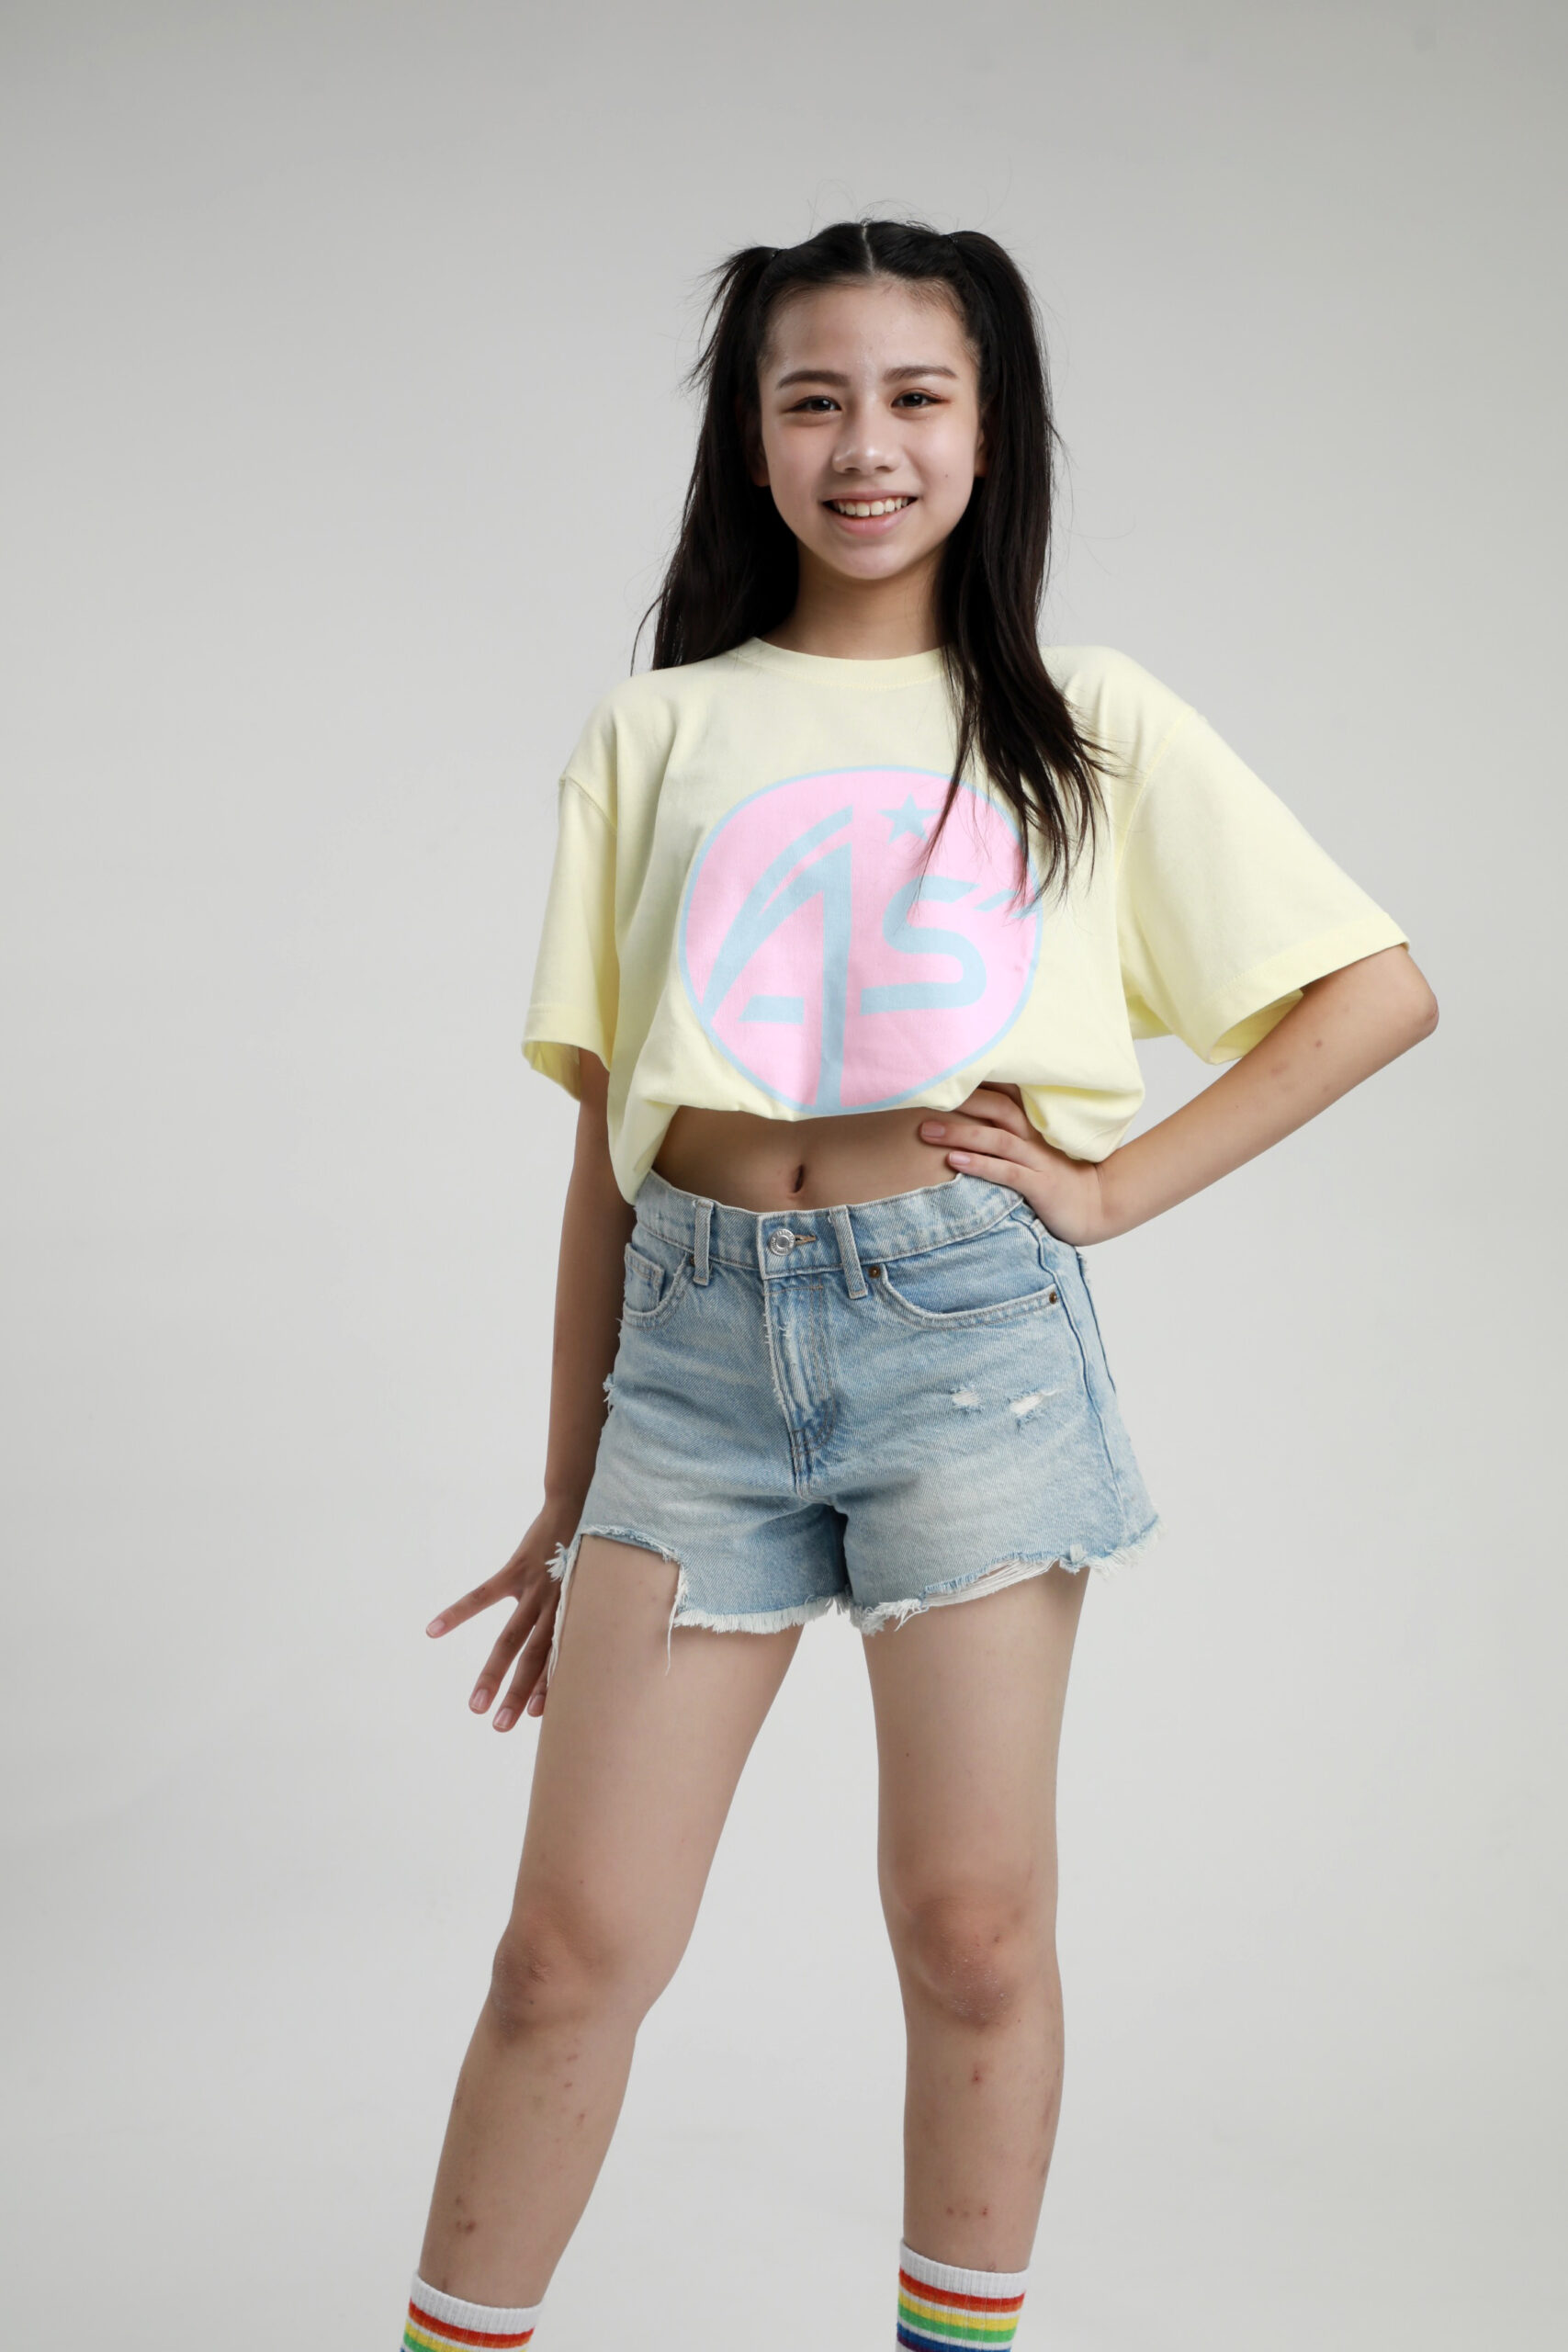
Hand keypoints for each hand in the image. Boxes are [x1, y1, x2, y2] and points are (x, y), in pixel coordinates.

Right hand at [424, 1502, 578, 1729]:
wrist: (582, 1504)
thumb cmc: (594, 1551)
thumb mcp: (601, 1586)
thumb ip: (592, 1614)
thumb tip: (592, 1645)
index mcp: (577, 1615)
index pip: (560, 1659)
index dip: (549, 1688)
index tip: (536, 1718)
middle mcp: (557, 1607)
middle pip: (534, 1658)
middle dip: (518, 1694)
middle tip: (500, 1727)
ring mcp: (535, 1589)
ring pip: (510, 1639)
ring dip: (492, 1673)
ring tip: (475, 1705)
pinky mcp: (516, 1569)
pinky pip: (482, 1596)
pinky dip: (458, 1612)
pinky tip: (434, 1630)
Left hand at [920, 1085, 1110, 1245]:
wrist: (1097, 1208)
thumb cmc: (1058, 1178)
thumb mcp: (1032, 1150)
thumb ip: (1006, 1133)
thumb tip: (966, 1120)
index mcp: (1032, 1125)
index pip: (1004, 1091)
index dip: (976, 1080)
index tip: (943, 1073)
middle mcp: (1034, 1137)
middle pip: (997, 1107)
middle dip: (961, 1101)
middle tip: (923, 1097)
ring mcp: (1038, 1160)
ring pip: (997, 1139)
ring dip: (960, 1132)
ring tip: (928, 1131)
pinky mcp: (1040, 1186)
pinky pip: (1007, 1172)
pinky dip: (980, 1164)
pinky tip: (955, 1161)